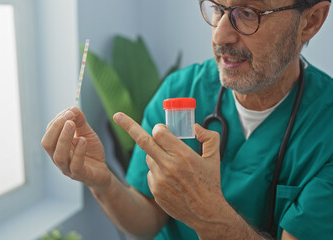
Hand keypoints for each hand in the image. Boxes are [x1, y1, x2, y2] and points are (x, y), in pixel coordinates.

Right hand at [42, 107, 110, 190]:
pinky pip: (75, 165)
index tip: (70, 110)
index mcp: (57, 147)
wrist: (102, 171)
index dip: (57, 121)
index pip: (49, 133)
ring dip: (64, 138)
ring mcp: (68, 168)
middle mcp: (58, 158)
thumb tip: (73, 108)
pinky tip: (83, 141)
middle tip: (68, 117)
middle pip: (48, 144)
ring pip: (59, 156)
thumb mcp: (86, 133)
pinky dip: (78, 152)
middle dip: (56, 128)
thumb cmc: (91, 151)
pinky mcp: (80, 175)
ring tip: (72, 124)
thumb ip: (80, 121)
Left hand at [113, 112, 226, 232]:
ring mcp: (160, 179)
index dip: (159, 128)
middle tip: (117, 116)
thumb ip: (209, 137)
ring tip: (173, 166)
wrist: (206, 213)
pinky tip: (171, 180)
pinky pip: (150, 173)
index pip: (159, 132)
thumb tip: (195, 127)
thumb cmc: (210, 183)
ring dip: (155, 155)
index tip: (162, 129)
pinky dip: (157, 172)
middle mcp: (168, 165)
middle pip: (143, 140)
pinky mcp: (155, 190)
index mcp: (183, 154)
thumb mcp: (215, 157)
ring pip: (148, 157)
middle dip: (128, 125)